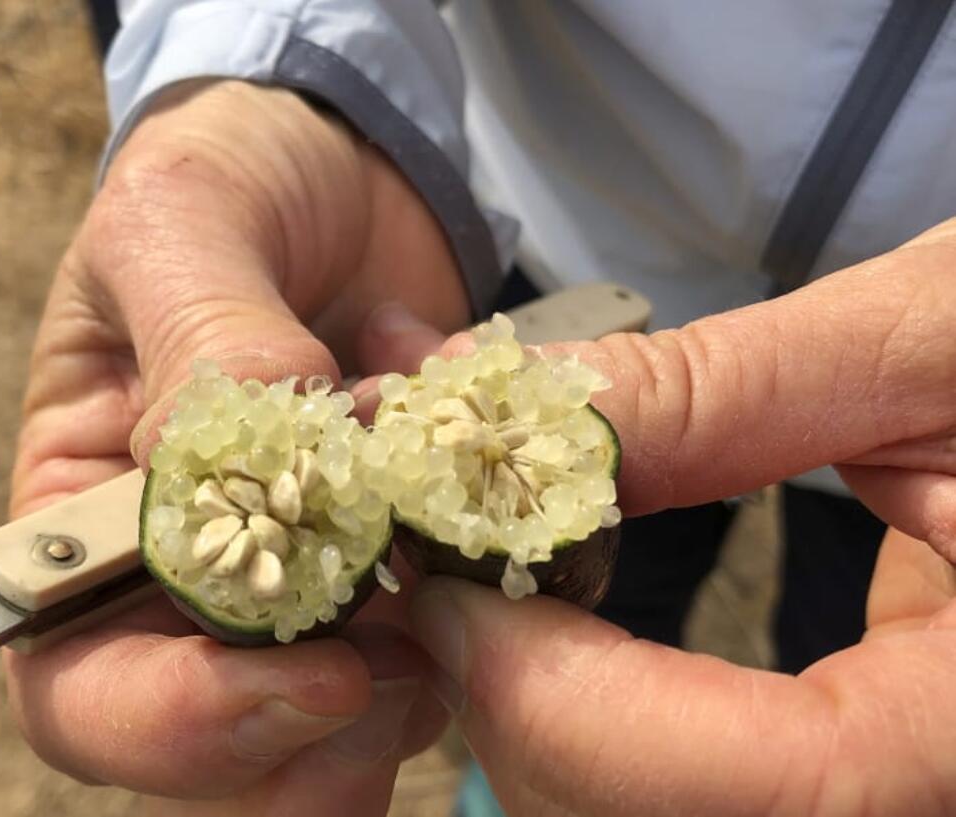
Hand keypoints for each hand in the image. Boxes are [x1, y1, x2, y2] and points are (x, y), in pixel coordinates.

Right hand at [4, 80, 469, 812]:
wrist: (339, 163)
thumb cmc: (225, 181)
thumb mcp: (182, 222)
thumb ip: (196, 336)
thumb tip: (217, 457)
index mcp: (89, 512)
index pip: (78, 685)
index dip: (170, 718)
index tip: (304, 675)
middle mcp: (183, 573)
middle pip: (208, 745)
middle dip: (298, 737)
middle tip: (389, 677)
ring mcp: (300, 578)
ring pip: (327, 731)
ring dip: (400, 700)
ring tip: (457, 597)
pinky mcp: (395, 565)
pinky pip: (429, 663)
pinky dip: (474, 643)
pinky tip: (495, 554)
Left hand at [404, 219, 955, 814]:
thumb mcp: (947, 343)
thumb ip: (730, 389)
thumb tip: (526, 410)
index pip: (769, 796)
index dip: (568, 708)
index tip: (452, 595)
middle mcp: (953, 789)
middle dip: (535, 721)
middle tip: (450, 581)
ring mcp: (920, 786)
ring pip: (673, 815)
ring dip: (554, 720)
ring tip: (494, 590)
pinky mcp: (893, 763)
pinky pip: (713, 780)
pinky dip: (609, 714)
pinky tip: (570, 618)